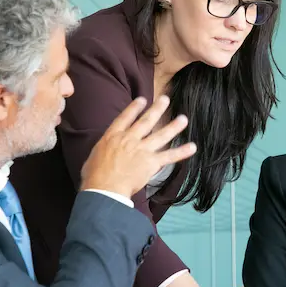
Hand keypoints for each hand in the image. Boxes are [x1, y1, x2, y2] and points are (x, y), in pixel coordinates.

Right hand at [80, 96, 195, 198]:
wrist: (104, 187)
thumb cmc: (94, 175)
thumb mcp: (93, 157)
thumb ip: (102, 151)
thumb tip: (103, 154)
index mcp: (113, 136)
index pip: (125, 117)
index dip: (134, 108)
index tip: (142, 99)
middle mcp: (129, 139)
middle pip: (146, 121)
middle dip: (157, 109)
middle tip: (165, 99)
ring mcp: (142, 149)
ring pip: (161, 135)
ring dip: (173, 126)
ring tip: (183, 119)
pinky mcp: (151, 162)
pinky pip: (169, 156)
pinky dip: (182, 152)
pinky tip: (192, 147)